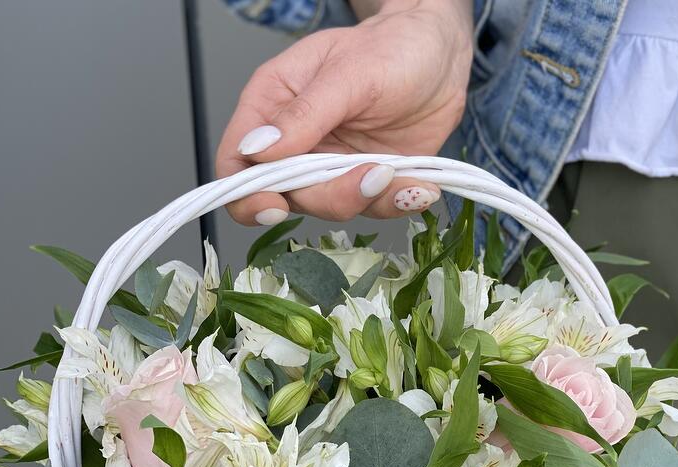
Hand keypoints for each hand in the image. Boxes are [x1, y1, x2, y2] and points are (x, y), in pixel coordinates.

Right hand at [215, 0, 473, 224]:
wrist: (442, 57)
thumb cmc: (390, 47)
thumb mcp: (346, 74)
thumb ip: (304, 115)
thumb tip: (257, 151)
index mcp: (273, 106)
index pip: (236, 162)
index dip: (247, 193)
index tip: (275, 205)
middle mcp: (297, 144)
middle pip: (287, 196)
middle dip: (329, 196)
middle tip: (373, 174)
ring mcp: (332, 167)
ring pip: (331, 208)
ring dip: (367, 198)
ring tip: (397, 173)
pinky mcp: (367, 182)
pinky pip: (372, 209)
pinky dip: (396, 202)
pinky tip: (418, 186)